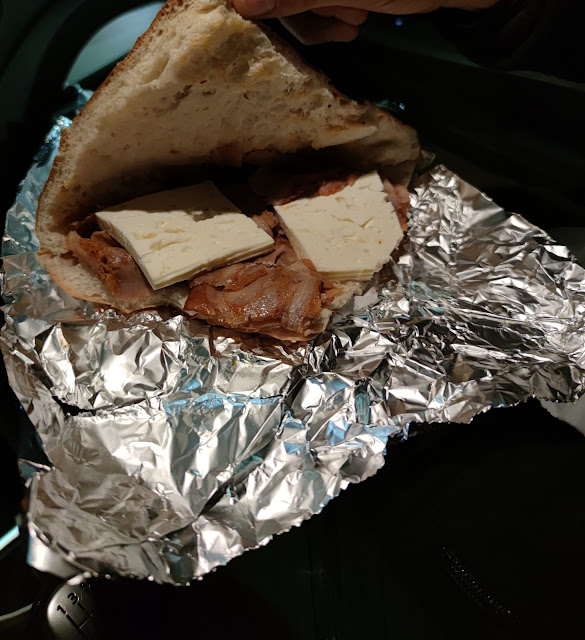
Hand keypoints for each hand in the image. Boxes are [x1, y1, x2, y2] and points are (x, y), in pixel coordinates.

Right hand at [233, 0, 500, 43]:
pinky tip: (354, 21)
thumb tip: (241, 3)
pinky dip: (328, 18)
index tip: (254, 20)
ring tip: (354, 21)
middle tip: (341, 19)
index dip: (257, 3)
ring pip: (293, 0)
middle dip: (303, 10)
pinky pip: (311, 4)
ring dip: (319, 19)